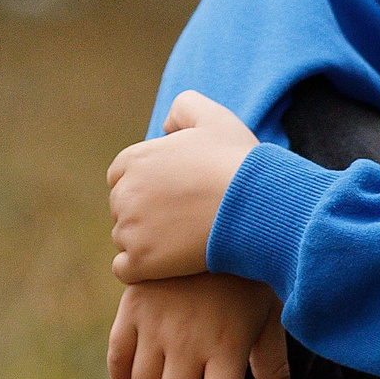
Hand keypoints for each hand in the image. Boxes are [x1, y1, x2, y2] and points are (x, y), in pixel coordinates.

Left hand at [109, 91, 257, 282]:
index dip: (148, 187)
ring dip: (146, 244)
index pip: (122, 177)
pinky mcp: (141, 261)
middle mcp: (125, 192)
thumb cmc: (239, 163)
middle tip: (182, 222)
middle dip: (145, 215)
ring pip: (124, 240)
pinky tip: (167, 267)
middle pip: (122, 209)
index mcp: (135, 159)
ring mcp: (131, 228)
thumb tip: (164, 128)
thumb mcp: (215, 118)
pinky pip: (125, 270)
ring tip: (182, 244)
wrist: (258, 206)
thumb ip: (184, 108)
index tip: (175, 197)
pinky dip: (141, 270)